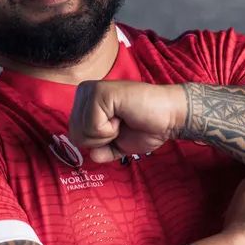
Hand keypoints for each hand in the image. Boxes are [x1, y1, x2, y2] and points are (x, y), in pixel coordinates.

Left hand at [68, 80, 185, 162]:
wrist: (169, 117)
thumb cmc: (145, 127)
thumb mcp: (117, 144)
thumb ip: (101, 151)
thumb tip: (92, 155)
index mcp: (84, 103)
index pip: (74, 135)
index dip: (99, 143)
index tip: (119, 129)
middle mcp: (84, 92)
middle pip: (75, 135)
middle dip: (101, 140)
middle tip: (121, 125)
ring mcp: (91, 90)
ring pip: (82, 131)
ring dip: (106, 135)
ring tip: (122, 119)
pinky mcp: (100, 92)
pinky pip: (92, 127)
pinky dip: (110, 130)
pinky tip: (123, 115)